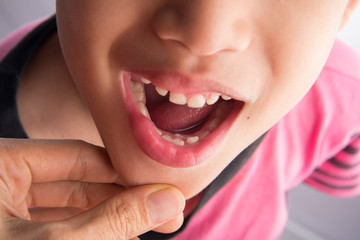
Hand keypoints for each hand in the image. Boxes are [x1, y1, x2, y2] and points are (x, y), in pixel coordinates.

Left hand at [0, 138, 184, 239]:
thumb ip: (111, 221)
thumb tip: (167, 200)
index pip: (80, 156)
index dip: (125, 172)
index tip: (162, 187)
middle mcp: (2, 183)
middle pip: (80, 183)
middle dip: (123, 200)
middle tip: (164, 214)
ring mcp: (5, 213)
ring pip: (71, 208)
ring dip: (110, 220)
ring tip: (147, 230)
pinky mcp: (12, 233)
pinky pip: (57, 228)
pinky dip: (88, 234)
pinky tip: (118, 238)